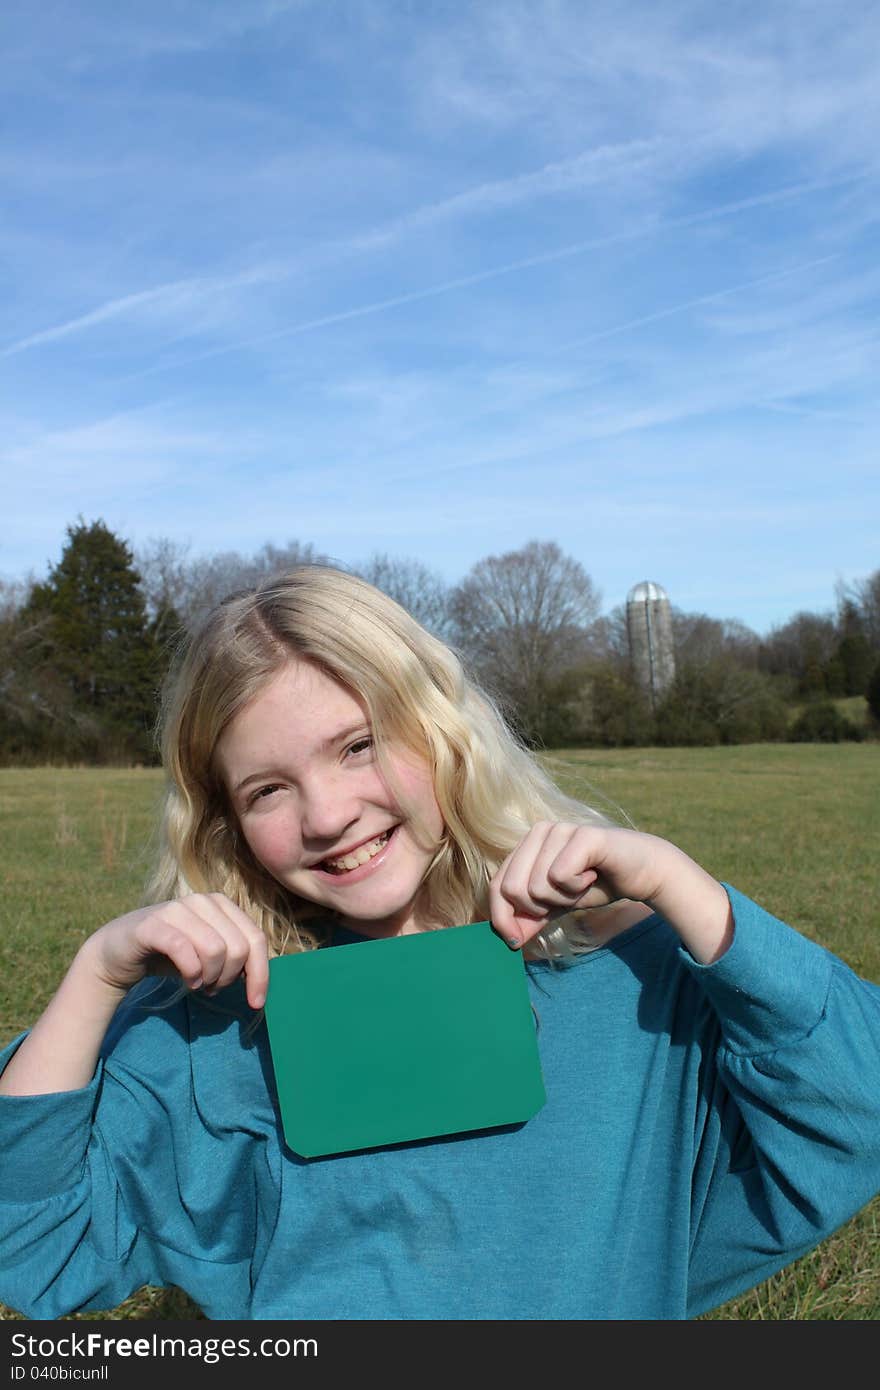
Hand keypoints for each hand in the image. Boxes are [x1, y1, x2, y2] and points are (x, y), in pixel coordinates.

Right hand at [80, 893, 269, 1010]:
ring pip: (216, 950)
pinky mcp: (152, 924)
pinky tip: (187, 981)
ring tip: (199, 984)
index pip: (256, 939)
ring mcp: (176, 909)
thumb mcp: (209, 954)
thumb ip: (236, 957)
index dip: (260, 974)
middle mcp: (202, 901)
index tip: (255, 1003)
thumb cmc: (171, 955)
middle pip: (239, 947)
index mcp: (221, 904)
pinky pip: (185, 951)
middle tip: (213, 988)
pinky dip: (192, 973)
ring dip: (210, 978)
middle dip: (230, 978)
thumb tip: (261, 977)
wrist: (118, 952)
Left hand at [489, 822, 674, 948]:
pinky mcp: (582, 835)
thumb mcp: (556, 906)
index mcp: (527, 844)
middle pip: (513, 889)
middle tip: (566, 899)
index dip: (502, 918)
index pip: (497, 886)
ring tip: (583, 884)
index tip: (515, 941)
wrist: (643, 873)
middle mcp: (539, 830)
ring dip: (563, 898)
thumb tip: (507, 939)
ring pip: (536, 886)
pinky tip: (593, 875)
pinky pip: (560, 876)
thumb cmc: (597, 885)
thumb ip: (530, 919)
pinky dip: (578, 887)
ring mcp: (560, 829)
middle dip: (539, 909)